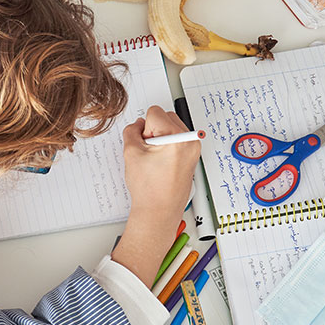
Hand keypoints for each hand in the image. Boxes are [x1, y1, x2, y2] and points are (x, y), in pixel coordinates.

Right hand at [111, 106, 200, 287]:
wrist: (159, 211)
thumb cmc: (149, 189)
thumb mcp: (131, 153)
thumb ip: (131, 131)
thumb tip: (138, 124)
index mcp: (177, 138)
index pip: (155, 113)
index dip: (143, 128)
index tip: (144, 144)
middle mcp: (190, 141)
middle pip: (166, 116)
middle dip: (153, 129)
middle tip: (149, 152)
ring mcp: (194, 148)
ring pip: (172, 125)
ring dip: (161, 136)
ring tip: (156, 158)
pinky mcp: (193, 154)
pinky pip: (178, 137)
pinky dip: (168, 144)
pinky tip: (161, 161)